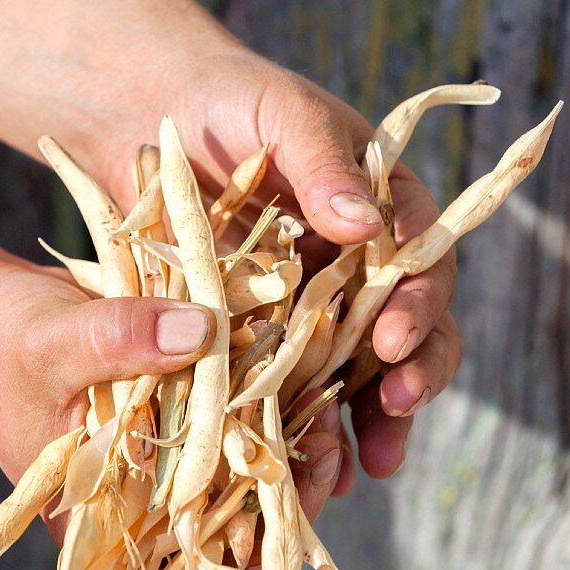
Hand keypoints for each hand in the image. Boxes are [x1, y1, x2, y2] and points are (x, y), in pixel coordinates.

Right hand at [0, 259, 352, 569]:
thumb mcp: (51, 344)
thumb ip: (118, 341)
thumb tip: (200, 332)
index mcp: (106, 517)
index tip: (278, 532)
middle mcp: (143, 493)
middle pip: (229, 525)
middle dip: (286, 499)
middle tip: (328, 453)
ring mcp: (165, 451)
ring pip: (244, 471)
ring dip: (290, 449)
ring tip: (328, 411)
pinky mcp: (181, 406)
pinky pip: (236, 415)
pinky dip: (271, 401)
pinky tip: (307, 375)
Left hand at [160, 49, 462, 484]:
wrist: (148, 119)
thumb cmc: (226, 102)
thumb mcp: (282, 115)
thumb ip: (323, 164)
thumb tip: (365, 226)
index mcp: (381, 210)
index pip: (422, 261)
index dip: (419, 304)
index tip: (392, 339)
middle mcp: (357, 265)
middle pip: (406, 329)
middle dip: (410, 374)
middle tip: (396, 406)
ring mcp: (311, 306)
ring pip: (355, 373)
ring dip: (369, 422)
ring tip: (364, 466)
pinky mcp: (262, 336)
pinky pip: (291, 386)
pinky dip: (305, 427)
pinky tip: (310, 467)